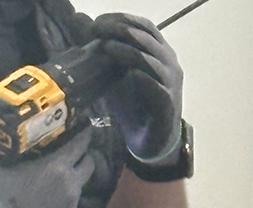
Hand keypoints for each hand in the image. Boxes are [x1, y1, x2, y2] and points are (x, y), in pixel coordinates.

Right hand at [0, 129, 94, 207]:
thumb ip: (6, 145)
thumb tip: (5, 137)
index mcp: (56, 163)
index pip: (81, 142)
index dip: (83, 133)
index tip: (83, 128)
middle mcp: (69, 184)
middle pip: (88, 164)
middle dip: (83, 156)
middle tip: (74, 152)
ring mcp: (70, 206)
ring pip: (80, 186)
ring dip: (73, 179)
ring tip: (59, 177)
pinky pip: (70, 206)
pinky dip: (63, 200)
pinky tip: (51, 199)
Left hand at [89, 13, 182, 164]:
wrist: (149, 142)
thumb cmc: (133, 107)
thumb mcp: (114, 75)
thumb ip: (103, 52)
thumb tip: (82, 24)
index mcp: (160, 53)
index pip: (144, 27)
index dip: (122, 19)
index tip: (98, 22)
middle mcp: (169, 64)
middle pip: (147, 38)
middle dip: (120, 30)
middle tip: (97, 31)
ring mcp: (171, 84)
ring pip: (150, 60)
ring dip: (127, 51)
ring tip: (106, 47)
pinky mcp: (168, 105)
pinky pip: (156, 87)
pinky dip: (140, 78)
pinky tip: (126, 75)